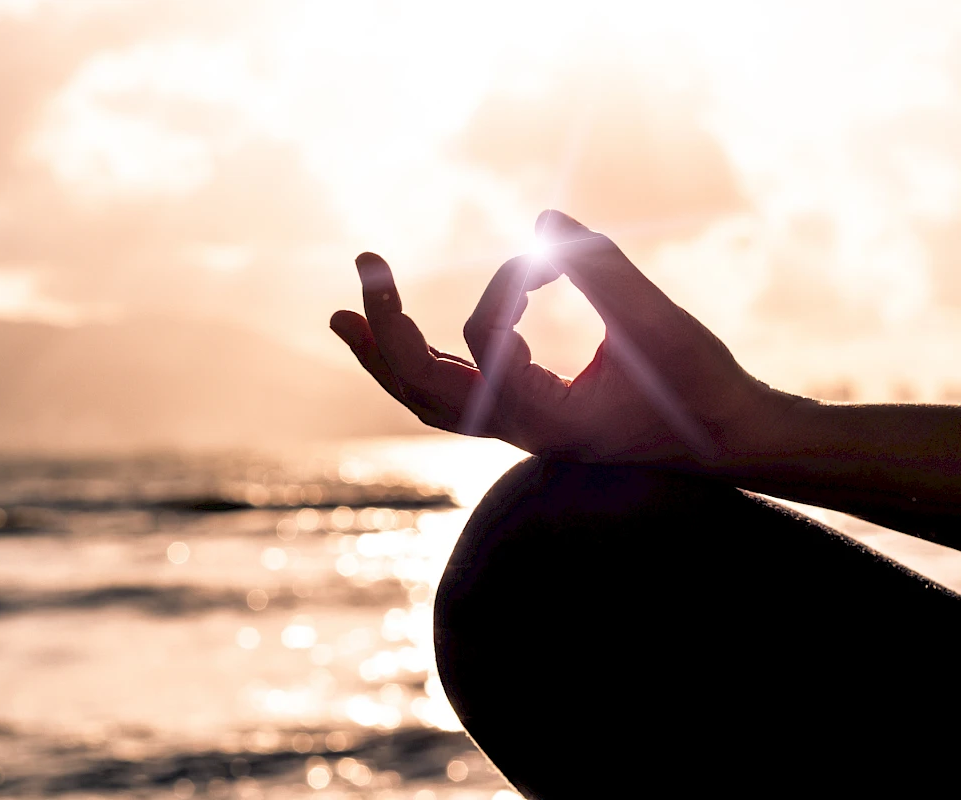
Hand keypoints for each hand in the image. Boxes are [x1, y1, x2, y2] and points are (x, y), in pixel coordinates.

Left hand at [330, 210, 778, 464]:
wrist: (728, 443)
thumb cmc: (701, 388)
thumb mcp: (656, 326)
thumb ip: (601, 269)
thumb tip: (545, 218)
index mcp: (545, 421)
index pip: (483, 342)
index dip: (506, 284)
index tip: (552, 253)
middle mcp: (520, 433)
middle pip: (422, 390)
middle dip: (385, 329)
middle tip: (364, 267)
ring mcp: (520, 430)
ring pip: (432, 401)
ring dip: (388, 357)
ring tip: (344, 320)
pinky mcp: (531, 417)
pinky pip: (459, 397)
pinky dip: (426, 365)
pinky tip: (413, 337)